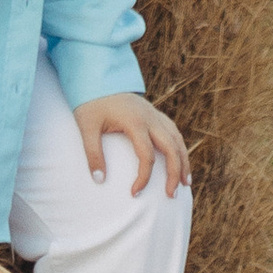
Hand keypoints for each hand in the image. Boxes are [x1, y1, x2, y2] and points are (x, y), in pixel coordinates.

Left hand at [73, 94, 189, 197]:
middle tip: (172, 195)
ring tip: (186, 182)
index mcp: (134, 122)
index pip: (147, 155)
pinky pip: (173, 132)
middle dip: (175, 172)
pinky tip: (180, 160)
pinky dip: (179, 147)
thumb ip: (92, 154)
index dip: (143, 177)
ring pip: (177, 139)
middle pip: (171, 148)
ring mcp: (155, 114)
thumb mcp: (86, 127)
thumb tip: (99, 181)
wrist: (97, 77)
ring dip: (183, 161)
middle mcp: (150, 118)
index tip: (134, 193)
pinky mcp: (154, 114)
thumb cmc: (91, 103)